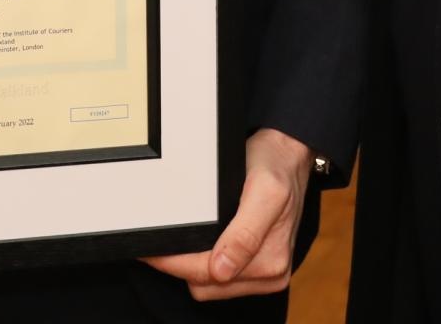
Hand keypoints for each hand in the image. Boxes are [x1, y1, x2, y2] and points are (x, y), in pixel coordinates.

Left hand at [141, 128, 313, 299]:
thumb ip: (245, 234)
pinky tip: (200, 243)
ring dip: (193, 266)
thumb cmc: (276, 167)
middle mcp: (270, 273)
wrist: (289, 154)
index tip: (151, 250)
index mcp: (270, 261)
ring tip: (181, 239)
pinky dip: (205, 263)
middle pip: (205, 284)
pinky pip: (220, 278)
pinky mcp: (259, 266)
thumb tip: (222, 270)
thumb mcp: (265, 191)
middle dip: (181, 265)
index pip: (206, 275)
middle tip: (162, 240)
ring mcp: (265, 273)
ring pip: (210, 285)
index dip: (174, 263)